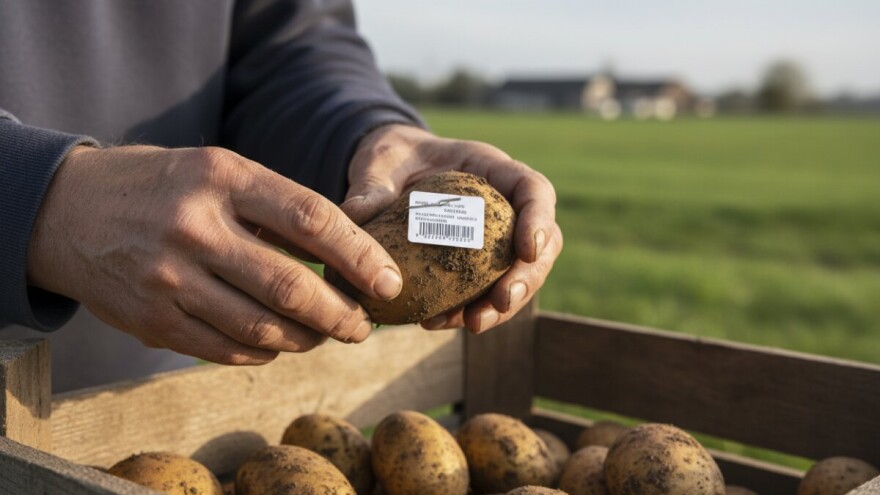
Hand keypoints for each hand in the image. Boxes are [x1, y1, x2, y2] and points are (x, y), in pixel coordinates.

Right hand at [27, 145, 402, 363]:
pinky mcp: (151, 321)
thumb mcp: (218, 171)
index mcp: (222, 178)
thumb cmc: (161, 187)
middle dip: (341, 314)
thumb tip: (345, 256)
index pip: (311, 219)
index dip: (359, 255)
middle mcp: (194, 227)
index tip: (388, 281)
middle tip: (364, 324)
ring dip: (307, 339)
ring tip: (327, 335)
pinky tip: (279, 345)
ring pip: (261, 329)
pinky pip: (225, 351)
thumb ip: (276, 207)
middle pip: (290, 286)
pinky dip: (263, 354)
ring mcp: (168, 279)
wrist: (66, 210)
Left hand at [342, 125, 562, 332]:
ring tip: (472, 324)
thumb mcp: (380, 162)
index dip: (539, 220)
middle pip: (542, 243)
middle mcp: (504, 205)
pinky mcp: (477, 266)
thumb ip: (372, 185)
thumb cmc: (393, 158)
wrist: (388, 172)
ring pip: (519, 276)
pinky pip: (485, 293)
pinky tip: (436, 322)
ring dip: (502, 306)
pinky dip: (468, 310)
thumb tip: (354, 215)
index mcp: (492, 169)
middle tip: (501, 302)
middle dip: (527, 278)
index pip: (534, 190)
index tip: (527, 250)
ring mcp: (496, 238)